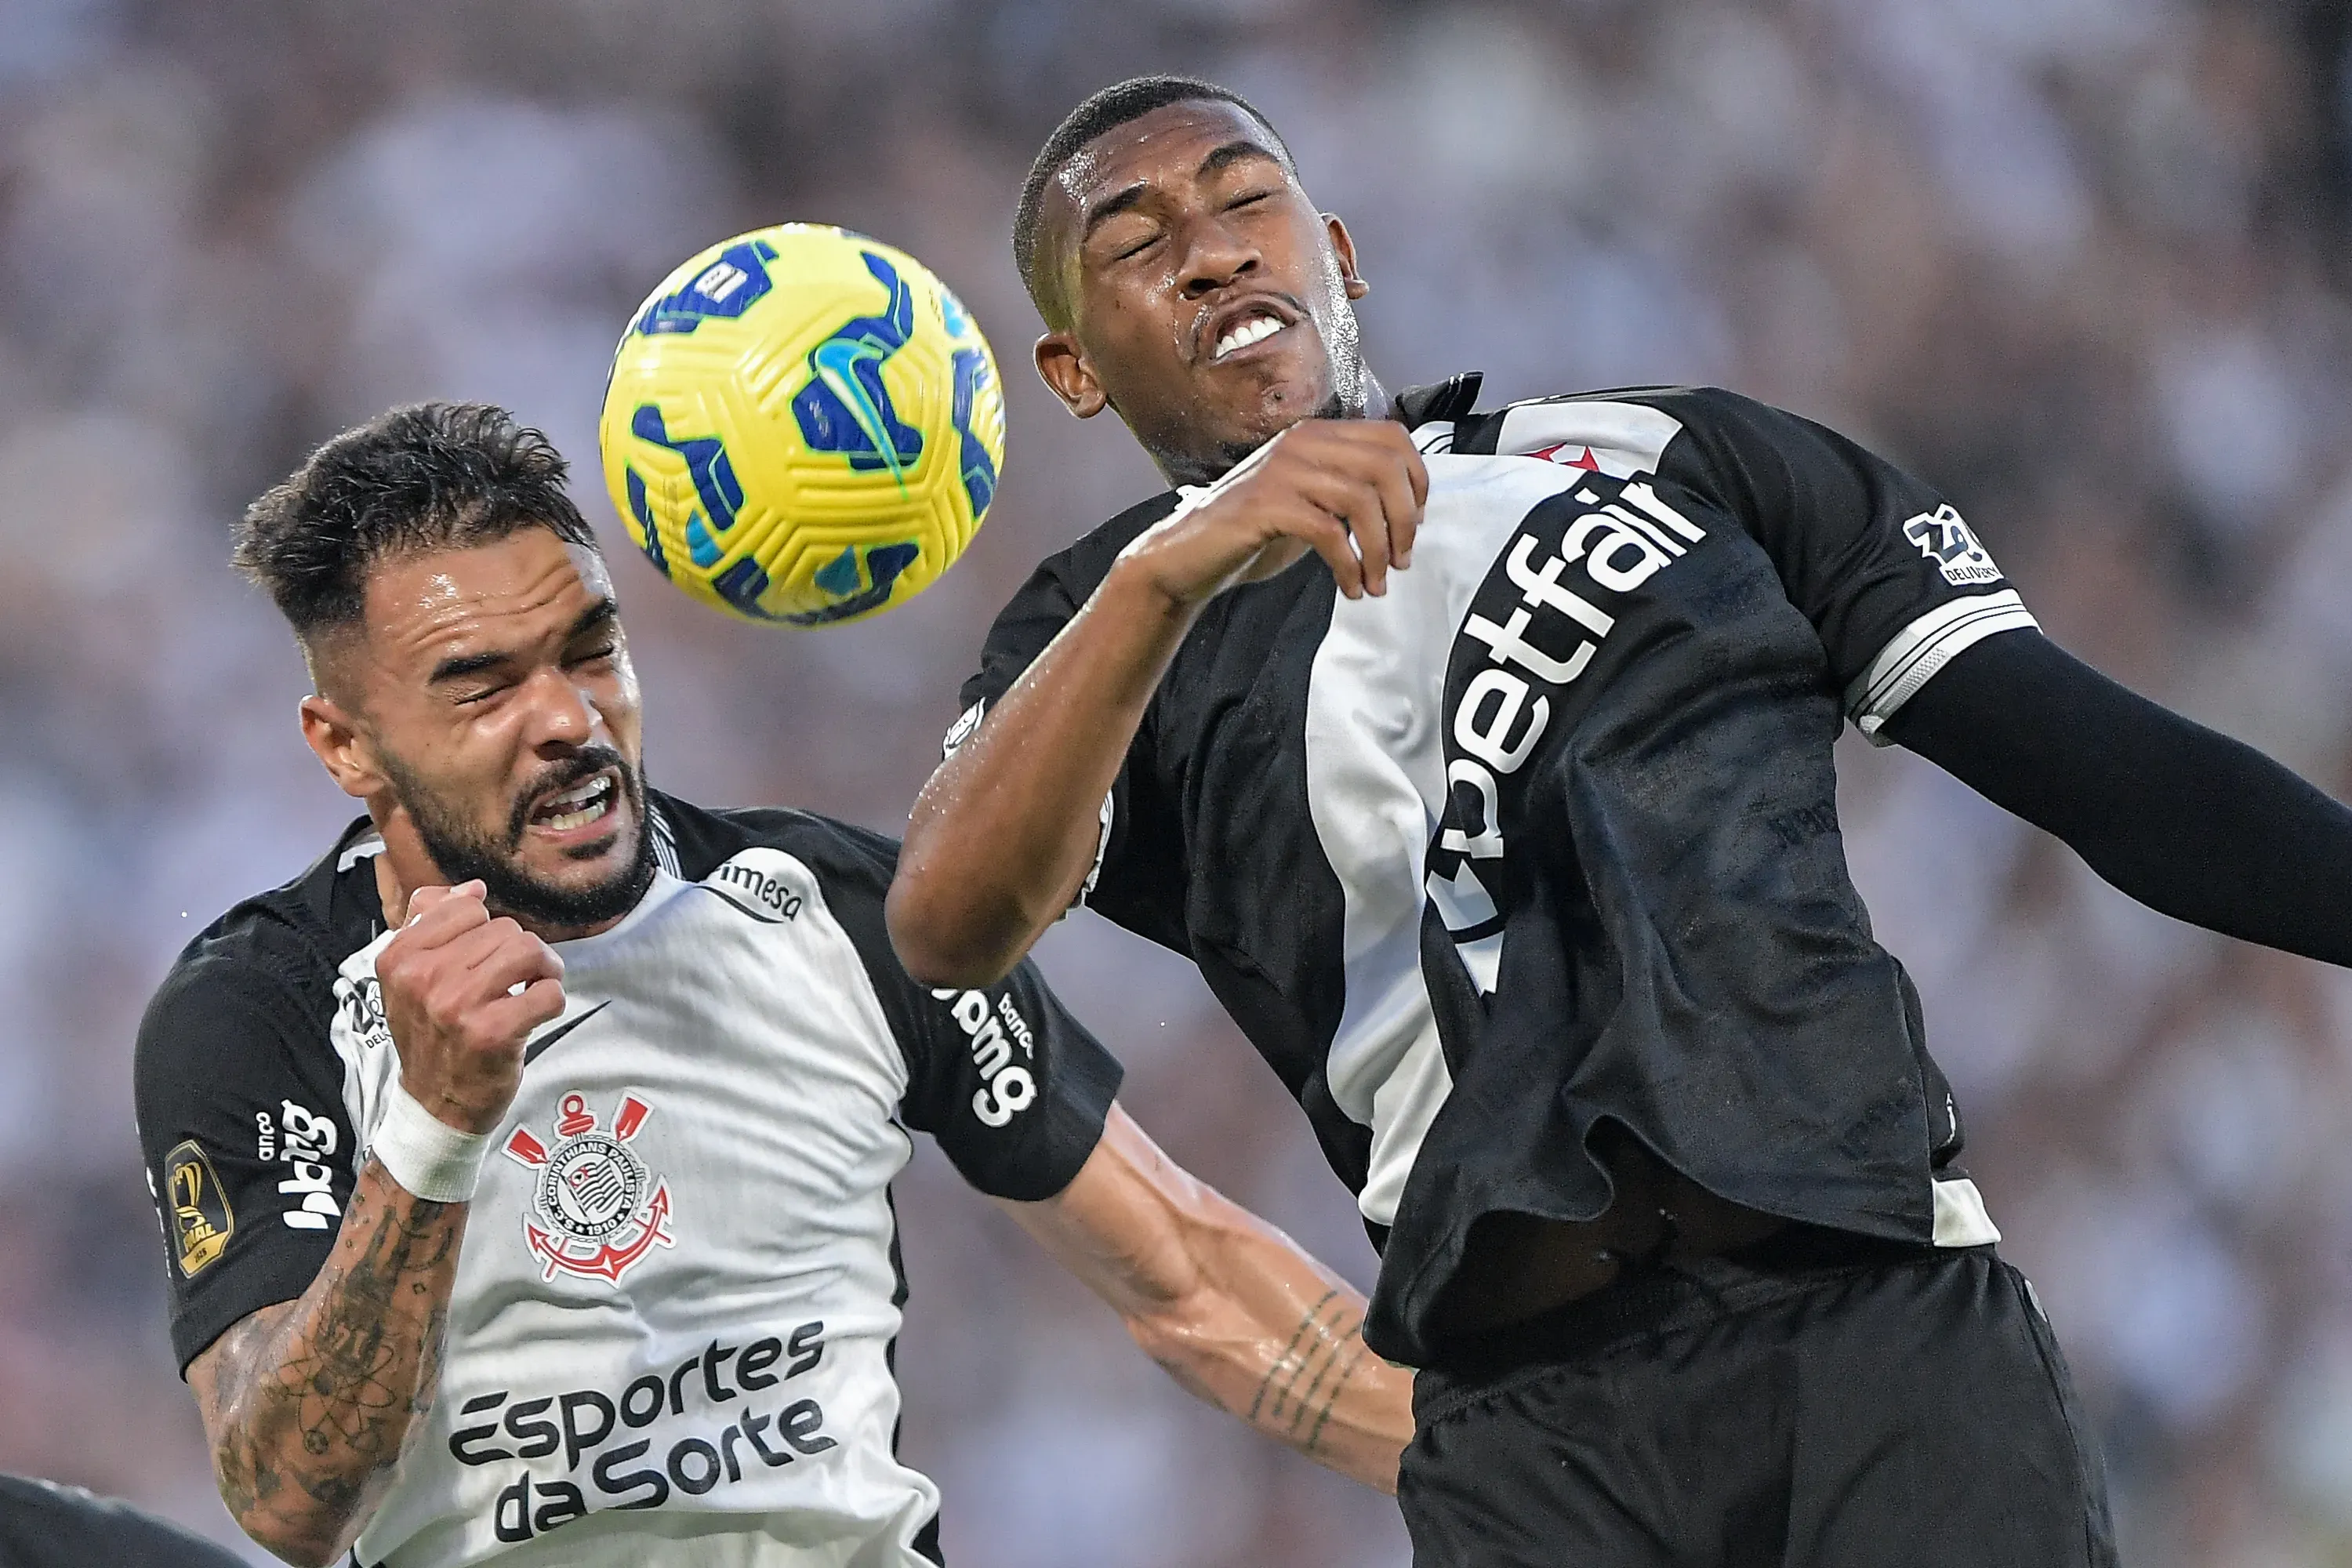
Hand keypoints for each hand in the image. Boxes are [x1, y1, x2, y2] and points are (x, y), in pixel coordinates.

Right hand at [377, 881, 564, 1133]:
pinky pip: (548, 992)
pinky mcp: (492, 1032)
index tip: (484, 956)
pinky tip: (534, 1012)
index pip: (467, 908)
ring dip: (543, 969)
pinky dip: (552, 1000)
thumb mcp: (410, 977)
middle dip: (519, 951)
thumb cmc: (430, 1034)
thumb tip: (472, 888)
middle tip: (513, 979)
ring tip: (531, 988)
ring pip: (529, 951)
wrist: (435, 1103)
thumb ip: (431, 923)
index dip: (486, 930)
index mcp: (399, 957)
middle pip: (504, 929)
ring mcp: (457, 1005)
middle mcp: (423, 978)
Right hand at [1119, 420, 1428, 606]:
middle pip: (1385, 467)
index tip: (1416, 522)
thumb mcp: (1309, 501)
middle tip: (1400, 560)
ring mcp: (1282, 471)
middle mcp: (1301, 443)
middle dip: (1404, 521)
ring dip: (1378, 550)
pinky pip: (1329, 532)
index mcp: (1316, 436)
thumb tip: (1406, 510)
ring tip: (1376, 582)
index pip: (1392, 437)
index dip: (1417, 480)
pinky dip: (1348, 566)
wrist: (1187, 556)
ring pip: (1361, 500)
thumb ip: (1348, 491)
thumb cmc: (1250, 532)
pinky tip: (1349, 588)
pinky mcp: (1265, 506)